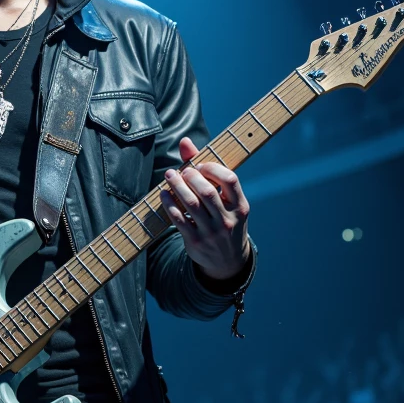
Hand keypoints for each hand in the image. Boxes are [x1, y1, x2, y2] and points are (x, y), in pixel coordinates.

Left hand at [161, 138, 250, 280]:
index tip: (201, 165)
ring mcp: (211, 232)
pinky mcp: (195, 241)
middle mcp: (228, 220)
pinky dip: (169, 204)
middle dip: (191, 176)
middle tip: (182, 171)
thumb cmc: (226, 221)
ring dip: (177, 186)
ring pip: (191, 204)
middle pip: (206, 191)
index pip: (230, 180)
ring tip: (169, 176)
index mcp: (240, 206)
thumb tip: (185, 141)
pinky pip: (179, 219)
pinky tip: (163, 194)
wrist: (228, 261)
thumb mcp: (227, 201)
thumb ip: (208, 170)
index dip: (213, 168)